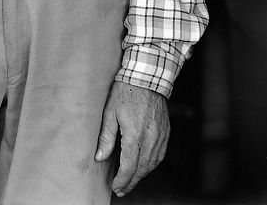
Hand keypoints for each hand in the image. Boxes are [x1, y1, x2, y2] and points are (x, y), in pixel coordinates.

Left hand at [94, 81, 169, 196]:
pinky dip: (151, 165)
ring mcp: (161, 136)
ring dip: (141, 175)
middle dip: (130, 182)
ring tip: (130, 181)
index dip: (122, 180)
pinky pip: (160, 155)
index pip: (129, 166)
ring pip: (152, 164)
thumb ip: (106, 136)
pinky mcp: (166, 132)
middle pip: (141, 169)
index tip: (115, 186)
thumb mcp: (110, 112)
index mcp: (135, 134)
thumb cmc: (125, 92)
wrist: (147, 77)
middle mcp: (150, 138)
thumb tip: (100, 157)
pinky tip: (143, 167)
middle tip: (121, 190)